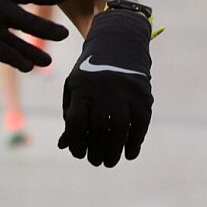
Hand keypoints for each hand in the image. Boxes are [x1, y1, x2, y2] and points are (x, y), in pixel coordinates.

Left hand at [58, 8, 152, 166]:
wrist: (118, 44)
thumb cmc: (90, 73)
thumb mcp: (74, 88)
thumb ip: (70, 115)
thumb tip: (64, 145)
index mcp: (82, 89)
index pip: (75, 123)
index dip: (75, 142)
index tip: (77, 153)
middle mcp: (103, 91)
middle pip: (97, 130)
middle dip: (95, 151)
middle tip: (95, 161)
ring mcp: (125, 94)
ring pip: (120, 130)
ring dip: (114, 151)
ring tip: (109, 161)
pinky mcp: (143, 97)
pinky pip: (140, 125)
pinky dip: (135, 142)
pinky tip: (129, 153)